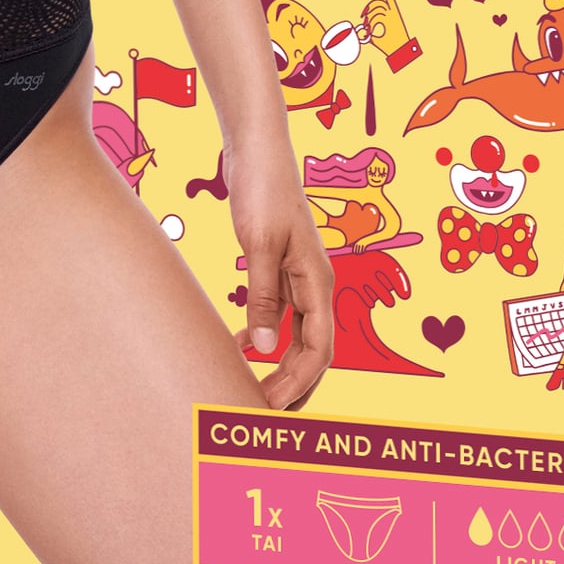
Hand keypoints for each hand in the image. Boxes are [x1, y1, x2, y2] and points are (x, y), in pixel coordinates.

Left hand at [229, 136, 333, 411]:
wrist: (257, 147)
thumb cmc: (262, 189)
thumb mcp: (259, 246)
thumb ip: (264, 298)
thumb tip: (267, 351)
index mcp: (319, 280)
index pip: (320, 350)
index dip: (298, 383)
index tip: (269, 407)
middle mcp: (315, 283)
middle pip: (314, 350)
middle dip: (294, 385)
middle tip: (262, 416)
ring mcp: (298, 276)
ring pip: (298, 336)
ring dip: (280, 366)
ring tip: (253, 391)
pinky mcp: (279, 267)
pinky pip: (281, 315)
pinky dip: (266, 337)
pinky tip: (243, 347)